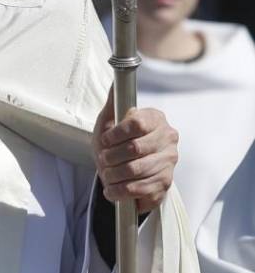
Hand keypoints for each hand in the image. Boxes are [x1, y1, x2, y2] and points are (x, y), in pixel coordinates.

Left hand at [92, 95, 178, 212]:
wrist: (122, 173)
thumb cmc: (115, 143)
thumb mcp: (109, 121)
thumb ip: (113, 103)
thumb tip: (116, 81)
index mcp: (156, 119)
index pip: (137, 123)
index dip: (116, 134)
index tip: (105, 140)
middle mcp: (168, 138)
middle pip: (134, 148)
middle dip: (111, 157)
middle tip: (103, 160)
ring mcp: (170, 161)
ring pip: (135, 170)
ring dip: (113, 174)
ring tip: (106, 174)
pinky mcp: (166, 183)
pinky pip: (139, 188)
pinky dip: (119, 191)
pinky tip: (112, 189)